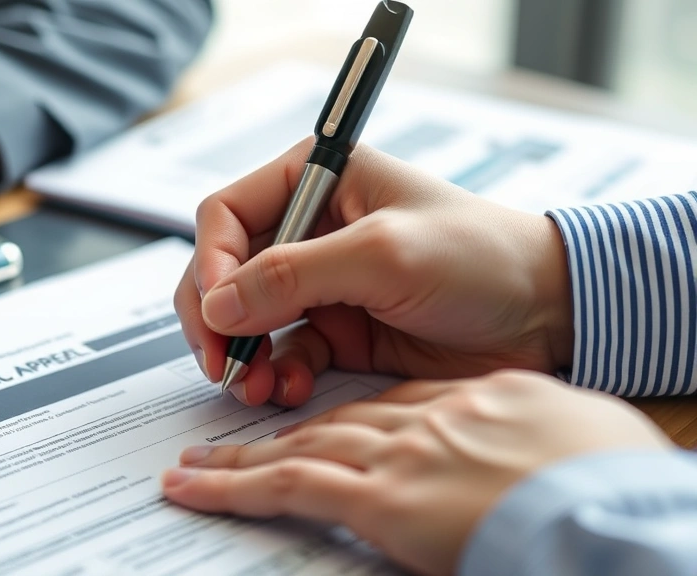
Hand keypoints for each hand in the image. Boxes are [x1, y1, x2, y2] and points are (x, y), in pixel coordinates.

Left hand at [162, 370, 671, 575]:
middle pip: (337, 418)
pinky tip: (194, 488)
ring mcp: (403, 455)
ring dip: (243, 456)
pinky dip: (235, 486)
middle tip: (229, 436)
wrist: (614, 505)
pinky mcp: (384, 499)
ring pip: (303, 445)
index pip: (392, 403)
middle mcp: (430, 420)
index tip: (323, 426)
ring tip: (196, 466)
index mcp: (475, 400)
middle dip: (279, 427)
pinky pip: (290, 485)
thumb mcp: (575, 434)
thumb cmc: (611, 477)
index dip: (347, 415)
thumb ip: (521, 431)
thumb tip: (513, 451)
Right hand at [175, 140, 574, 405]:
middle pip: (226, 272)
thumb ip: (294, 274)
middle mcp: (311, 229)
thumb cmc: (482, 257)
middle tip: (219, 361)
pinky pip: (283, 354)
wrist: (547, 315)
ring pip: (247, 320)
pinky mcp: (338, 331)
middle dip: (217, 318)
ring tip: (251, 385)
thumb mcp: (384, 255)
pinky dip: (276, 375)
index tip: (215, 309)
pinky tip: (287, 390)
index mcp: (318, 181)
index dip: (210, 262)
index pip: (228, 214)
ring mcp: (321, 284)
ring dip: (242, 354)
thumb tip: (218, 305)